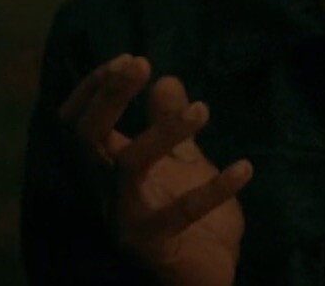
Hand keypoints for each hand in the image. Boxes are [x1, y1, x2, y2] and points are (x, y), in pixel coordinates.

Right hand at [59, 54, 253, 285]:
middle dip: (110, 97)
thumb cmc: (181, 212)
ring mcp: (125, 216)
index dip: (97, 88)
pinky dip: (214, 187)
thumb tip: (166, 79)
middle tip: (140, 63)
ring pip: (128, 166)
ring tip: (203, 109)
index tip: (129, 59)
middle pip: (87, 137)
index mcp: (106, 166)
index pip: (80, 120)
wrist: (202, 271)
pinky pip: (180, 212)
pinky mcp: (155, 242)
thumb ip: (168, 122)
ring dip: (164, 132)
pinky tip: (245, 167)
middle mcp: (104, 190)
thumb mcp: (179, 159)